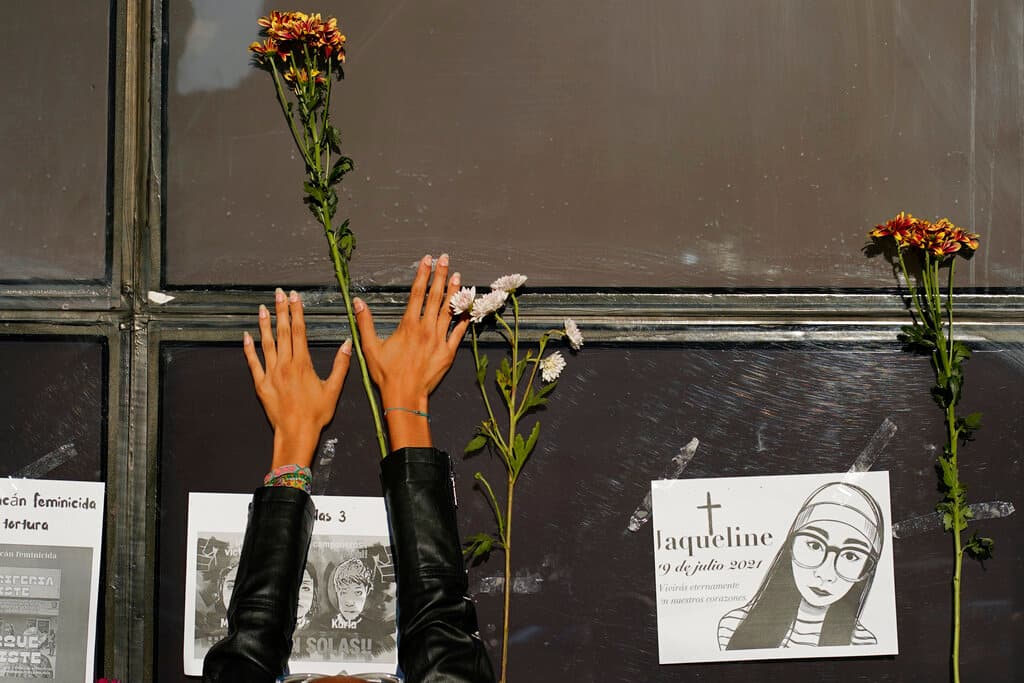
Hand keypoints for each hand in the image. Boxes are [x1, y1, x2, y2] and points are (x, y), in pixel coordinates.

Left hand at [243, 288, 351, 468]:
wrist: (296, 433)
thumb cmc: (316, 414)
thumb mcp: (334, 389)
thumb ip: (340, 365)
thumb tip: (347, 344)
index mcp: (302, 364)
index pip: (299, 331)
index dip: (297, 312)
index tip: (295, 298)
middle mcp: (285, 365)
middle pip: (283, 332)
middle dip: (281, 311)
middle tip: (279, 294)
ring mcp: (271, 374)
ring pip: (267, 344)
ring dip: (265, 325)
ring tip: (263, 308)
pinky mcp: (261, 385)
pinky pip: (253, 363)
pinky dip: (249, 349)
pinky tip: (246, 337)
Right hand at [355, 253, 469, 448]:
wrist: (405, 396)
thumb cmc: (386, 374)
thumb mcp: (370, 347)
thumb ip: (364, 323)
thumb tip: (357, 302)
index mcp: (408, 325)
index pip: (417, 293)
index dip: (423, 274)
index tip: (427, 260)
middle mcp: (426, 329)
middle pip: (435, 296)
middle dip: (441, 275)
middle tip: (446, 258)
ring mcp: (439, 340)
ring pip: (449, 310)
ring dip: (453, 292)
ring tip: (458, 276)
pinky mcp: (448, 352)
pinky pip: (458, 332)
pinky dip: (463, 318)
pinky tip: (467, 307)